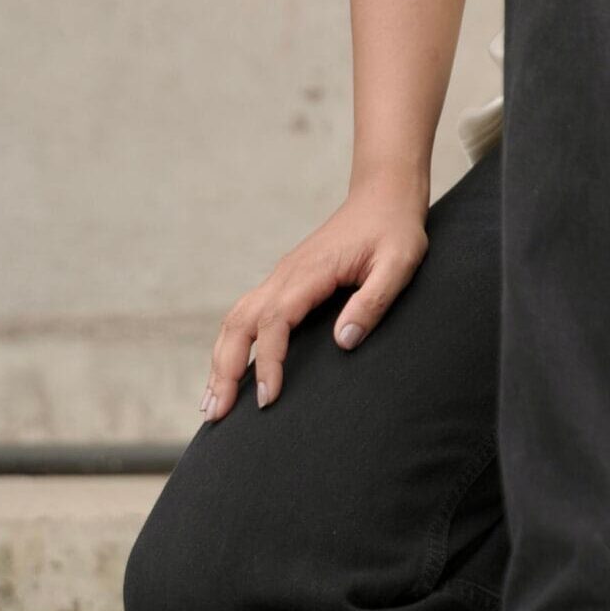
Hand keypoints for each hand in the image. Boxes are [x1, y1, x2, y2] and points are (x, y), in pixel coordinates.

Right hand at [197, 169, 428, 421]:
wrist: (384, 195)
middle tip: (215, 415)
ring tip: (210, 404)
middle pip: (239, 323)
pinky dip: (231, 345)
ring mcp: (282, 277)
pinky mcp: (286, 281)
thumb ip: (373, 301)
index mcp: (310, 272)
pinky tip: (230, 372)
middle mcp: (286, 274)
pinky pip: (248, 315)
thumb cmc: (396, 230)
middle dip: (223, 369)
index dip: (268, 362)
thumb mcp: (399, 264)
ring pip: (236, 319)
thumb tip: (343, 342)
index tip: (268, 399)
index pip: (275, 321)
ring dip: (220, 360)